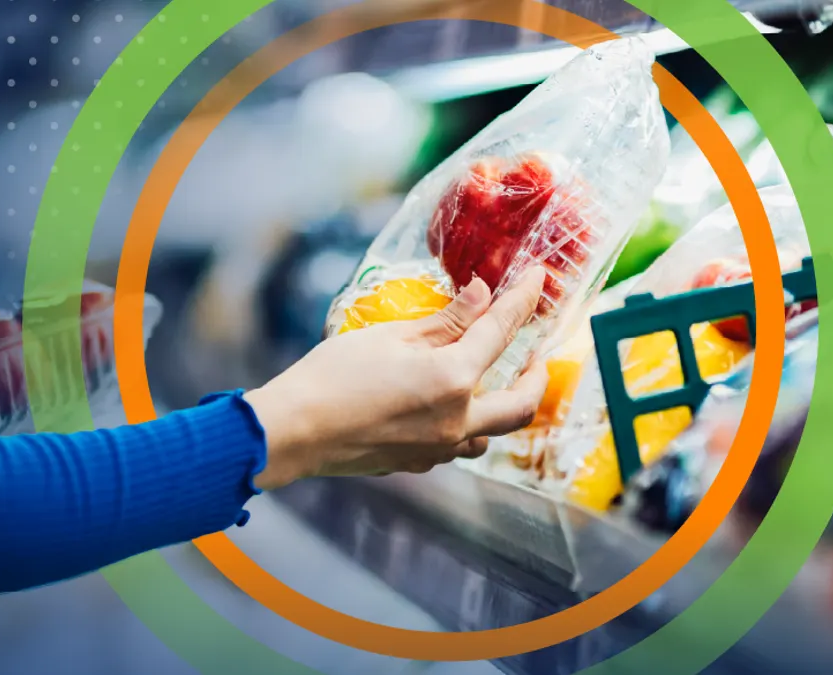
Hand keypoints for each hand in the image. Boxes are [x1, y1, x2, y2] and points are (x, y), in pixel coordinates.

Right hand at [246, 267, 548, 489]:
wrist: (293, 431)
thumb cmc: (332, 375)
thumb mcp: (390, 335)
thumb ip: (444, 319)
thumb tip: (482, 295)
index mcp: (451, 378)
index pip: (501, 332)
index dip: (522, 302)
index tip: (538, 282)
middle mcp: (456, 420)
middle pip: (521, 404)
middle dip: (536, 378)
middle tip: (535, 358)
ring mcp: (438, 448)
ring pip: (489, 434)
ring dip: (500, 409)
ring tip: (490, 386)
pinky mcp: (416, 463)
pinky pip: (456, 447)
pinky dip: (464, 427)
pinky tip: (445, 410)